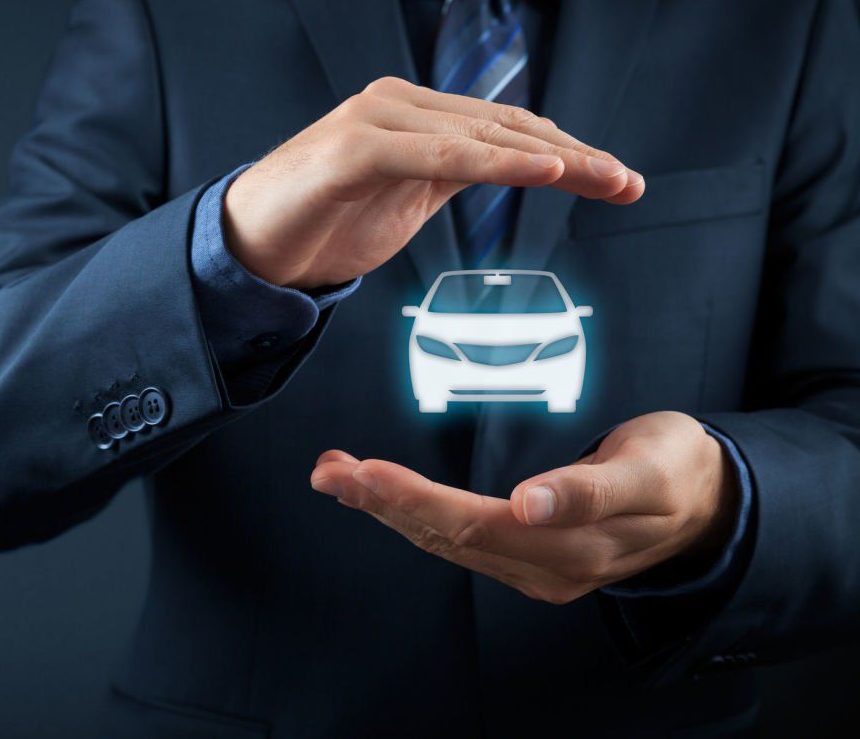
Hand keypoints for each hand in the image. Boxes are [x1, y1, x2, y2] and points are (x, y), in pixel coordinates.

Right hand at [224, 77, 645, 288]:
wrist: (246, 250)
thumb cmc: (322, 224)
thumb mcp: (406, 199)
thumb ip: (452, 175)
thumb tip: (516, 169)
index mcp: (412, 114)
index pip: (505, 127)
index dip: (568, 151)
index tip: (619, 181)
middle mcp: (397, 104)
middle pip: (504, 125)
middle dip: (575, 156)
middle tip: (628, 183)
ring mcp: (375, 120)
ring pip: (479, 134)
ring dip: (549, 157)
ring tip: (601, 178)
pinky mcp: (355, 147)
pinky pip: (438, 152)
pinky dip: (493, 160)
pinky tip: (539, 170)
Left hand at [308, 412, 736, 604]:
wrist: (710, 501)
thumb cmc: (677, 468)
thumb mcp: (649, 467)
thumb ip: (593, 488)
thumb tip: (534, 502)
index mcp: (573, 545)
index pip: (473, 525)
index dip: (414, 500)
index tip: (365, 474)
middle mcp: (545, 567)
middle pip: (445, 537)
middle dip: (380, 503)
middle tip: (328, 471)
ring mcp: (535, 569)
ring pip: (444, 541)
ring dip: (385, 510)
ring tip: (336, 476)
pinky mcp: (529, 559)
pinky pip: (458, 541)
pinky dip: (412, 514)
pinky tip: (380, 495)